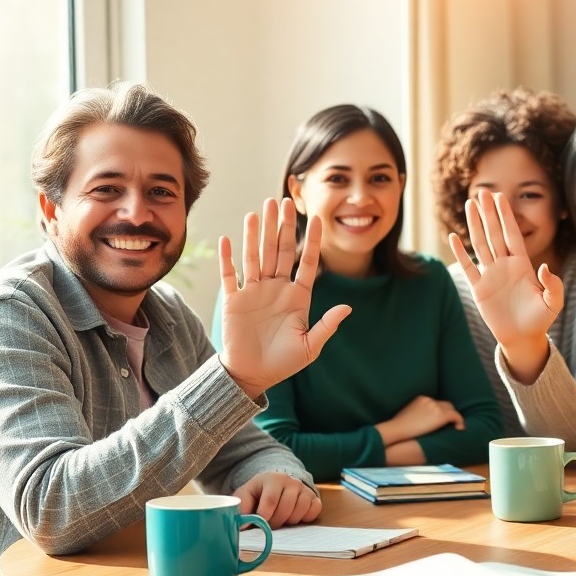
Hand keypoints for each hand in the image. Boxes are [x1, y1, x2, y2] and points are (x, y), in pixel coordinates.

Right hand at [217, 198, 351, 397]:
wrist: (252, 375)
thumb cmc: (283, 363)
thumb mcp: (310, 347)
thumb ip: (327, 326)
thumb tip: (347, 307)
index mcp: (298, 296)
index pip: (307, 262)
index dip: (312, 241)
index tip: (317, 218)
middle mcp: (276, 288)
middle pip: (280, 251)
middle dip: (282, 226)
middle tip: (283, 201)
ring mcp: (254, 292)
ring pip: (256, 256)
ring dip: (256, 233)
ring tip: (259, 210)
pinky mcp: (234, 300)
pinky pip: (230, 275)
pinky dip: (228, 258)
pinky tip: (228, 238)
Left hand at [234, 471, 321, 527]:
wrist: (277, 483)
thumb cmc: (259, 492)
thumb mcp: (246, 495)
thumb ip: (241, 508)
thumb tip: (241, 526)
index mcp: (273, 479)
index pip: (270, 501)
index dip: (264, 517)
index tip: (259, 523)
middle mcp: (291, 481)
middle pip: (285, 509)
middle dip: (275, 522)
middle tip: (269, 523)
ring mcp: (304, 489)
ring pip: (299, 512)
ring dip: (289, 521)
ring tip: (281, 518)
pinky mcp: (314, 497)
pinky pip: (313, 511)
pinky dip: (305, 518)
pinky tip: (294, 516)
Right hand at [376, 395, 463, 445]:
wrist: (396, 429)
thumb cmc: (397, 427)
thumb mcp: (406, 415)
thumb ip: (415, 414)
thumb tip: (419, 422)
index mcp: (421, 399)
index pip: (436, 403)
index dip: (440, 412)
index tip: (440, 421)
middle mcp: (429, 400)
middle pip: (445, 405)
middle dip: (448, 414)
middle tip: (450, 424)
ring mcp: (435, 407)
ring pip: (451, 410)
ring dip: (453, 418)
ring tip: (456, 427)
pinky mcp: (440, 415)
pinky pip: (456, 416)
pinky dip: (460, 422)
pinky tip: (459, 429)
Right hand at [447, 191, 562, 382]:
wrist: (523, 338)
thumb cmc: (540, 320)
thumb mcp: (553, 302)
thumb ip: (553, 284)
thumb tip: (543, 267)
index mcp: (522, 264)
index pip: (512, 234)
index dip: (506, 216)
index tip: (501, 197)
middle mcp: (504, 265)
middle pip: (495, 233)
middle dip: (489, 213)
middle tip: (483, 191)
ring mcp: (491, 275)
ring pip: (480, 244)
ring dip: (474, 225)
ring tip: (469, 205)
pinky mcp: (479, 288)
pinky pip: (468, 267)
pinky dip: (460, 253)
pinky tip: (453, 237)